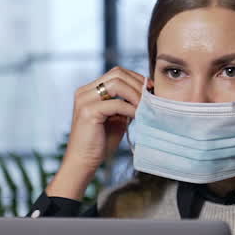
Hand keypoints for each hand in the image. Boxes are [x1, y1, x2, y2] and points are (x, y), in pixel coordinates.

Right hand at [47, 67, 146, 199]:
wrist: (83, 162)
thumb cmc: (99, 142)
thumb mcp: (116, 118)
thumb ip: (125, 104)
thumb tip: (146, 94)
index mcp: (89, 90)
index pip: (116, 72)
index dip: (135, 77)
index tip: (150, 88)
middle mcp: (84, 92)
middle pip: (117, 73)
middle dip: (137, 84)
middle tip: (151, 96)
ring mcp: (84, 100)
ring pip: (117, 84)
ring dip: (135, 94)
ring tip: (144, 106)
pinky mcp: (88, 112)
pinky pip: (116, 103)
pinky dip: (130, 108)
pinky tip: (137, 116)